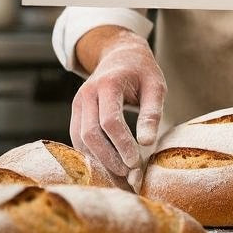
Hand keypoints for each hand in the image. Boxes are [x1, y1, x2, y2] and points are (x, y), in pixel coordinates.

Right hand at [70, 33, 166, 182]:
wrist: (121, 55)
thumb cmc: (143, 72)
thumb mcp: (156, 87)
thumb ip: (152, 113)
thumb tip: (147, 144)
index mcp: (108, 84)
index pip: (110, 120)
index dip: (121, 144)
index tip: (136, 162)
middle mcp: (88, 93)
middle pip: (90, 133)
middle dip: (109, 158)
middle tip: (128, 175)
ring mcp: (78, 102)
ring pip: (80, 139)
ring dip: (98, 161)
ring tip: (120, 177)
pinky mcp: (76, 112)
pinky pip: (77, 137)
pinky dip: (91, 154)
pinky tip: (108, 166)